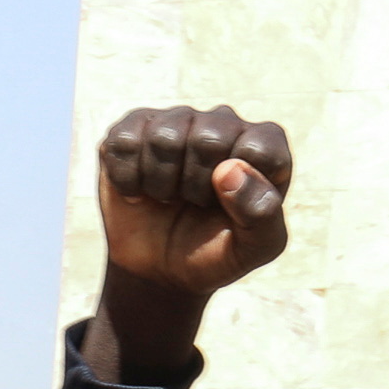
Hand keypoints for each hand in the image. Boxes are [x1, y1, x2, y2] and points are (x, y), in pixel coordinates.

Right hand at [85, 106, 294, 383]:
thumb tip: (229, 169)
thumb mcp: (254, 248)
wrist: (158, 267)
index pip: (260, 148)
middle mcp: (223, 122)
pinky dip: (128, 180)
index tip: (228, 208)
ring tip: (166, 197)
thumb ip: (262, 213)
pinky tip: (138, 192)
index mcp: (263, 146)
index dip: (240, 188)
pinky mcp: (133, 127)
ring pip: (164, 137)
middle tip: (194, 204)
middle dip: (196, 187)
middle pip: (209, 138)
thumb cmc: (214, 250)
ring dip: (161, 184)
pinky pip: (125, 141)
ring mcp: (176, 120)